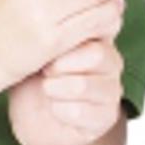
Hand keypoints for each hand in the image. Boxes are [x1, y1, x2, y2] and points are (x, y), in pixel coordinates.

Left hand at [9, 38, 125, 144]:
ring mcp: (112, 91)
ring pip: (83, 85)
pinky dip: (58, 110)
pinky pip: (79, 112)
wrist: (32, 117)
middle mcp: (112, 64)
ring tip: (48, 91)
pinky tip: (55, 109)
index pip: (92, 30)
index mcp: (98, 39)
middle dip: (60, 65)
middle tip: (45, 72)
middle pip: (96, 55)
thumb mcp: (38, 51)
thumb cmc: (35, 79)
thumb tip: (53, 27)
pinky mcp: (107, 117)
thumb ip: (52, 36)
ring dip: (56, 89)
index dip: (63, 43)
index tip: (46, 53)